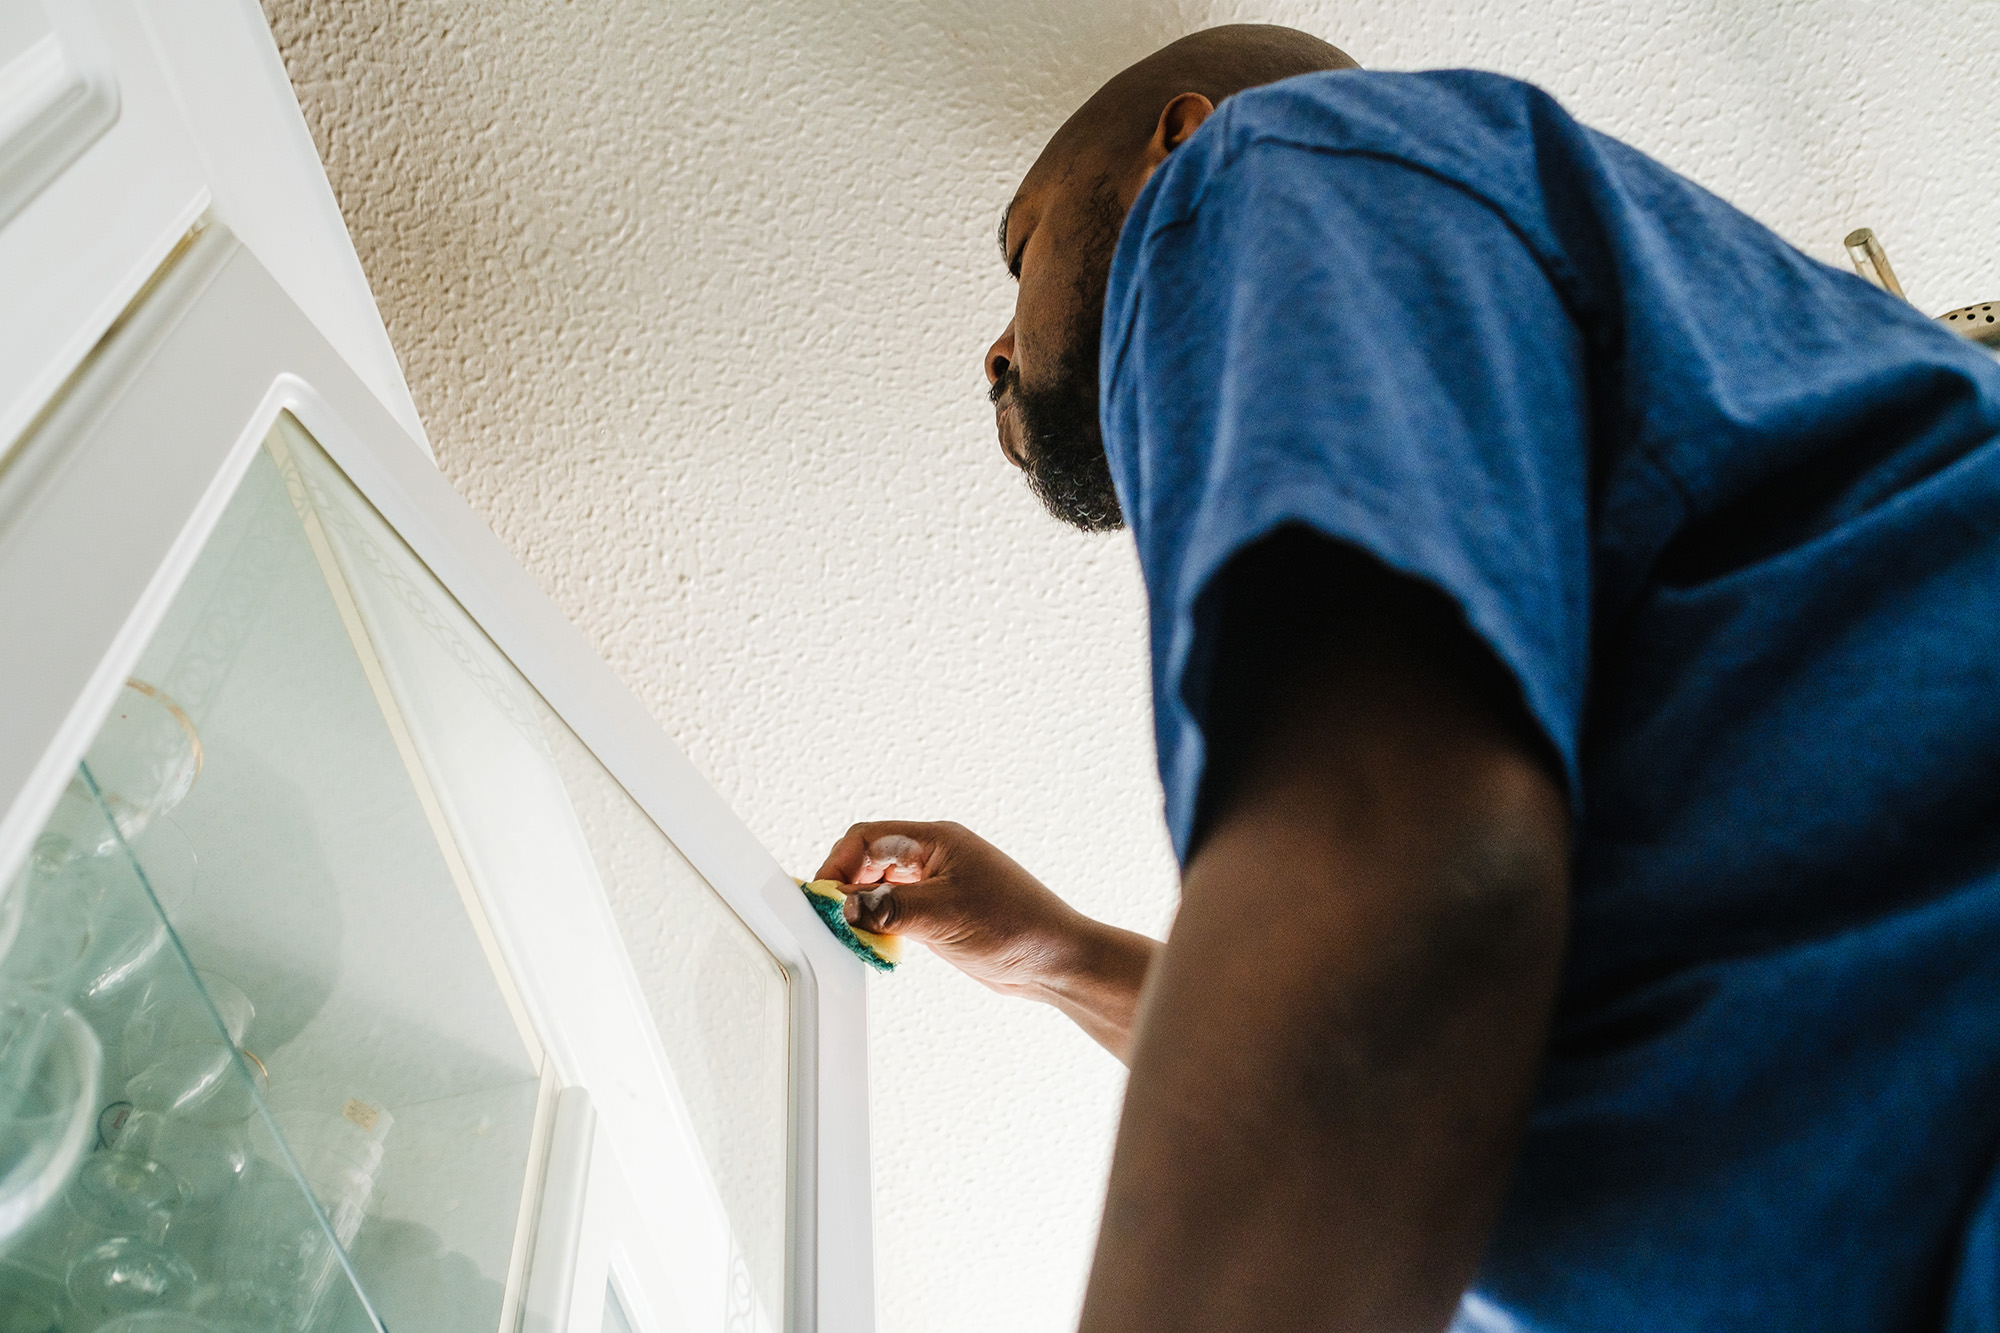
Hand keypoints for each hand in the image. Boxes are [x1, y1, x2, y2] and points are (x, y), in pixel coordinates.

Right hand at [813, 821, 1083, 992]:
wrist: (1055, 960)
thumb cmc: (1016, 927)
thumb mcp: (944, 916)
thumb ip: (890, 909)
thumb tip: (846, 907)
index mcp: (937, 840)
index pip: (868, 838)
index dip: (838, 864)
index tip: (822, 896)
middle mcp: (935, 858)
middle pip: (869, 860)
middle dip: (845, 886)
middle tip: (831, 917)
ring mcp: (937, 887)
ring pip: (880, 888)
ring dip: (861, 908)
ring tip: (851, 932)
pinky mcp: (940, 915)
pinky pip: (895, 911)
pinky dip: (878, 925)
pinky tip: (874, 943)